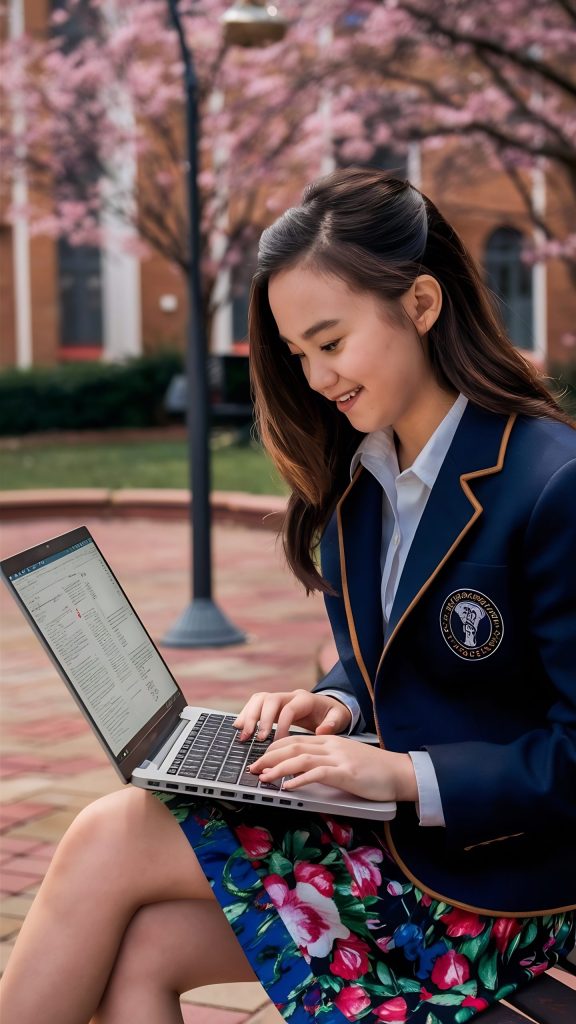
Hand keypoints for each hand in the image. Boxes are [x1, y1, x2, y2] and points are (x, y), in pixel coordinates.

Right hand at [233, 689, 351, 741]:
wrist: (328, 707)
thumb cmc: (333, 714)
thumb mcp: (339, 718)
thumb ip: (333, 724)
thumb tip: (321, 730)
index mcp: (305, 699)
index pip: (289, 709)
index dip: (281, 725)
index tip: (277, 743)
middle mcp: (290, 695)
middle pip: (269, 699)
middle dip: (261, 719)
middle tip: (258, 738)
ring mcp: (280, 698)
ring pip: (259, 699)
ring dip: (249, 716)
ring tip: (243, 734)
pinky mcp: (272, 705)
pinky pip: (255, 704)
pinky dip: (245, 714)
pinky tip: (238, 727)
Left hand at [250, 733, 416, 803]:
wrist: (399, 772)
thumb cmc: (374, 770)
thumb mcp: (345, 759)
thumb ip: (325, 760)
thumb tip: (301, 771)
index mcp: (330, 740)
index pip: (295, 739)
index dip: (274, 748)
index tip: (260, 759)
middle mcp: (331, 745)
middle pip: (292, 745)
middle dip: (269, 757)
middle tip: (253, 768)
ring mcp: (338, 758)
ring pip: (300, 758)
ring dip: (278, 768)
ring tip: (263, 778)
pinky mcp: (346, 773)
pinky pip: (317, 774)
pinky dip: (298, 780)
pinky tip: (287, 787)